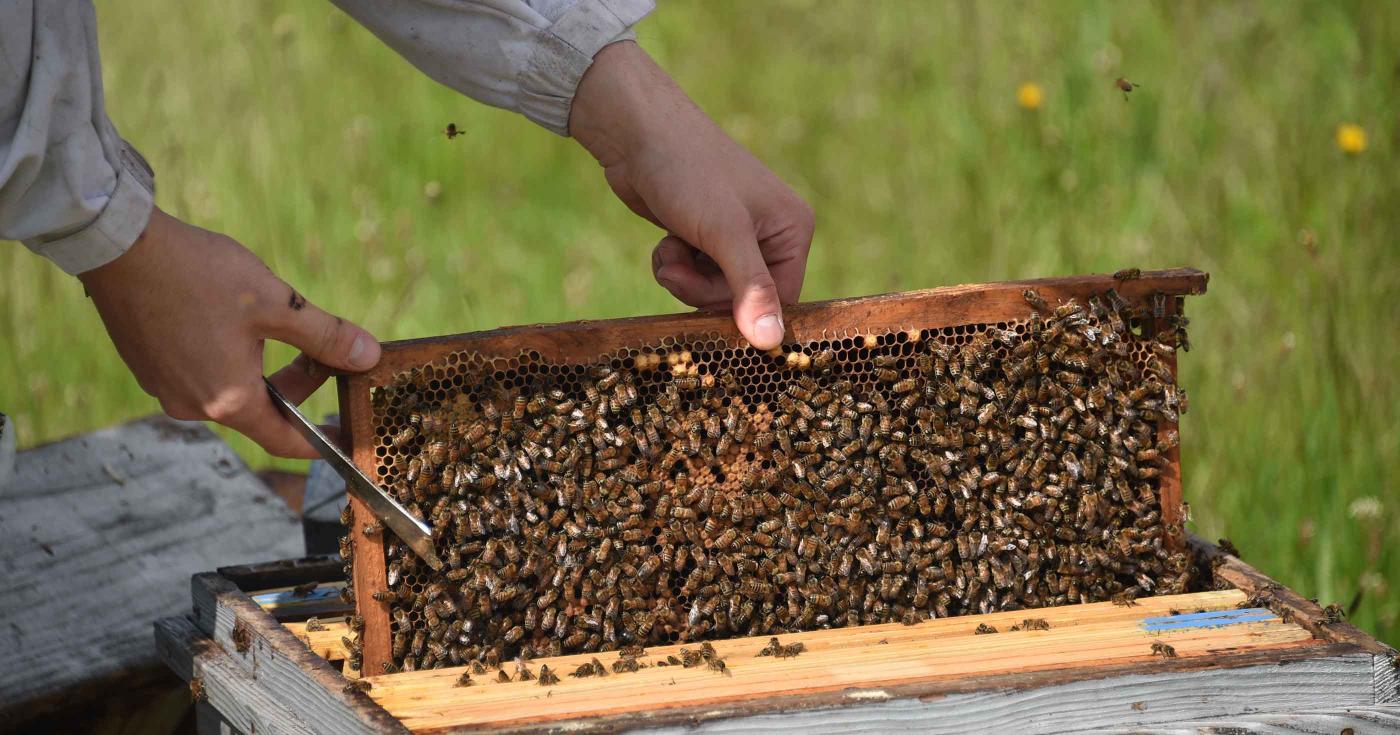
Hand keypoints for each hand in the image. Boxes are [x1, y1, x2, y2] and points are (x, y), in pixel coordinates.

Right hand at [79, 208, 380, 457]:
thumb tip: (368, 356)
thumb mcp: (277, 304)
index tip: (345, 437)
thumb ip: (326, 336)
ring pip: (230, 389)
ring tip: (284, 329)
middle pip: (261, 410)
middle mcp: (192, 404)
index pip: (285, 441)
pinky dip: (230, 359)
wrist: (120, 246)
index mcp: (227, 399)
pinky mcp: (147, 366)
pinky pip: (201, 374)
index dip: (321, 442)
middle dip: (299, 386)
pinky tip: (235, 321)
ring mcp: (164, 387)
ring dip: (264, 369)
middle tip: (326, 355)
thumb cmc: (199, 275)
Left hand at [571, 42, 813, 350]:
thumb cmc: (688, 172)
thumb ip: (750, 288)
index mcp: (793, 230)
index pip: (782, 301)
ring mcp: (736, 238)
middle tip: (680, 267)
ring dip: (684, 279)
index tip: (711, 316)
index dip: (745, 313)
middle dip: (704, 291)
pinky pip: (693, 277)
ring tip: (671, 248)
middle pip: (743, 302)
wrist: (636, 133)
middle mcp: (771, 236)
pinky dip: (675, 266)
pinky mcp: (704, 239)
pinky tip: (667, 241)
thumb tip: (772, 343)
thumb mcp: (724, 234)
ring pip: (712, 293)